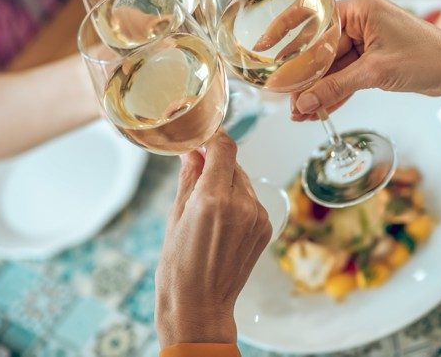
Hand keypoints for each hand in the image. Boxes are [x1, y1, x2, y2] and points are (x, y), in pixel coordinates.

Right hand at [155, 132, 271, 346]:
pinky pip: (252, 201)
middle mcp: (242, 204)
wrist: (200, 305)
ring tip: (206, 203)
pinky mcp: (265, 228)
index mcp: (214, 199)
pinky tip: (222, 218)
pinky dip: (238, 200)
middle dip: (216, 161)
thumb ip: (189, 178)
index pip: (224, 148)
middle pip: (233, 163)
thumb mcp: (175, 216)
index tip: (202, 135)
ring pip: (243, 182)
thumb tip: (192, 151)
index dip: (213, 136)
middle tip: (196, 166)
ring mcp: (258, 217)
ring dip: (227, 181)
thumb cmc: (179, 267)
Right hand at [291, 0, 440, 120]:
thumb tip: (305, 103)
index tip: (268, 52)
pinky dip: (335, 92)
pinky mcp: (374, 59)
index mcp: (360, 9)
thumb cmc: (428, 57)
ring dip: (318, 90)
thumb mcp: (375, 72)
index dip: (288, 40)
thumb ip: (336, 87)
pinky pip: (346, 75)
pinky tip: (318, 110)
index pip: (314, 24)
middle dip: (305, 77)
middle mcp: (361, 20)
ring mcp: (367, 41)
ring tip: (299, 112)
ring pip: (333, 67)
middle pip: (321, 50)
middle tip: (287, 99)